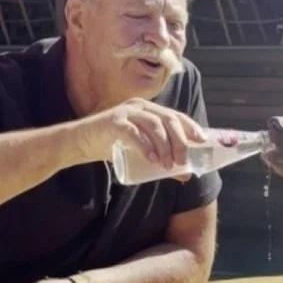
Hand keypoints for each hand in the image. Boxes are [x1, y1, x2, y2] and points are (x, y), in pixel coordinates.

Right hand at [78, 98, 206, 180]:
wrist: (80, 143)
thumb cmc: (112, 145)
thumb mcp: (142, 152)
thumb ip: (163, 159)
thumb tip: (187, 175)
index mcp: (149, 110)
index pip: (175, 115)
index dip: (190, 127)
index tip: (202, 141)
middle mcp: (140, 107)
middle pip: (168, 119)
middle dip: (179, 141)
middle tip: (182, 161)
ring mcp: (126, 112)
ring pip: (154, 125)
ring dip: (164, 146)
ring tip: (168, 165)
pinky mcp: (113, 122)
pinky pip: (133, 133)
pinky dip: (145, 146)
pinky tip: (152, 159)